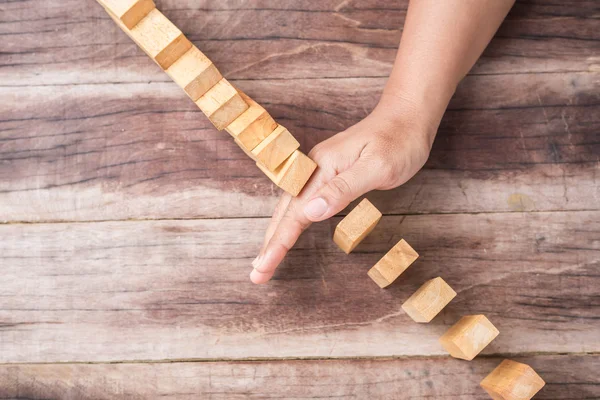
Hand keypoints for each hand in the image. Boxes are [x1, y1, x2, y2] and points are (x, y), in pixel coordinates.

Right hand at [250, 96, 436, 283]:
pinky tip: (287, 232)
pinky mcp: (329, 173)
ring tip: (264, 260)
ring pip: (290, 207)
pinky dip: (291, 222)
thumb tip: (310, 213)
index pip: (295, 212)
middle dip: (270, 244)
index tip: (263, 267)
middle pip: (285, 211)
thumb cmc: (399, 142)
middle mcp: (314, 168)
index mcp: (322, 167)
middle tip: (256, 274)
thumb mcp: (377, 167)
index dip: (279, 242)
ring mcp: (320, 170)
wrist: (407, 117)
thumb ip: (343, 189)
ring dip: (276, 234)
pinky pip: (302, 202)